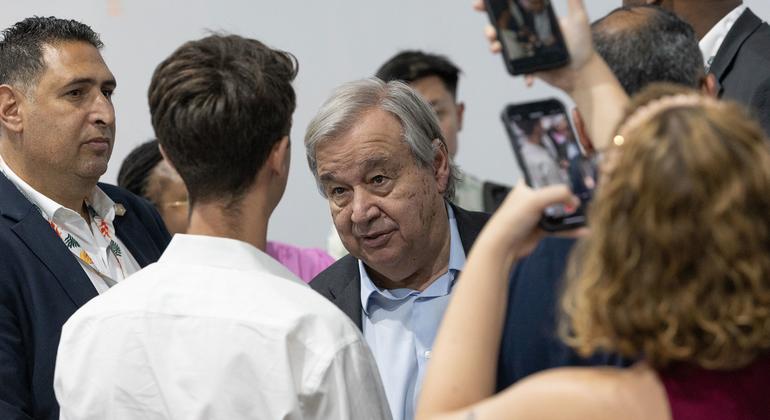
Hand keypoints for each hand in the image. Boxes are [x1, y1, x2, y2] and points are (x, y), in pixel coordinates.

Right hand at [473, 0, 596, 92]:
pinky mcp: (528, 66)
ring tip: (496, 48)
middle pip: (502, 28)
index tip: (481, 4)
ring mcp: (526, 50)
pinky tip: (529, 78)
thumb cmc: (583, 45)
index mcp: (536, 19)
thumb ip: (574, 1)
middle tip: (490, 31)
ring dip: (495, 47)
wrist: (583, 73)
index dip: (494, 6)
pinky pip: (517, 69)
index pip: (512, 9)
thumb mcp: (579, 19)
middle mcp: (529, 34)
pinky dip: (520, 74)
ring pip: (504, 47)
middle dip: (489, 29)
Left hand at [484, 181, 582, 260]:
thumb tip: (573, 199)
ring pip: (561, 211)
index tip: (575, 179)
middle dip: (570, 197)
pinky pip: (561, 227)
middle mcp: (533, 198)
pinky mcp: (542, 228)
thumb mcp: (535, 199)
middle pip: (557, 193)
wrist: (504, 246)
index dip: (560, 175)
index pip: (546, 174)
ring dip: (572, 214)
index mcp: (527, 185)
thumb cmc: (510, 220)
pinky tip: (582, 230)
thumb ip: (558, 194)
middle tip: (580, 200)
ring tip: (584, 216)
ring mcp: (538, 214)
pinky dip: (571, 228)